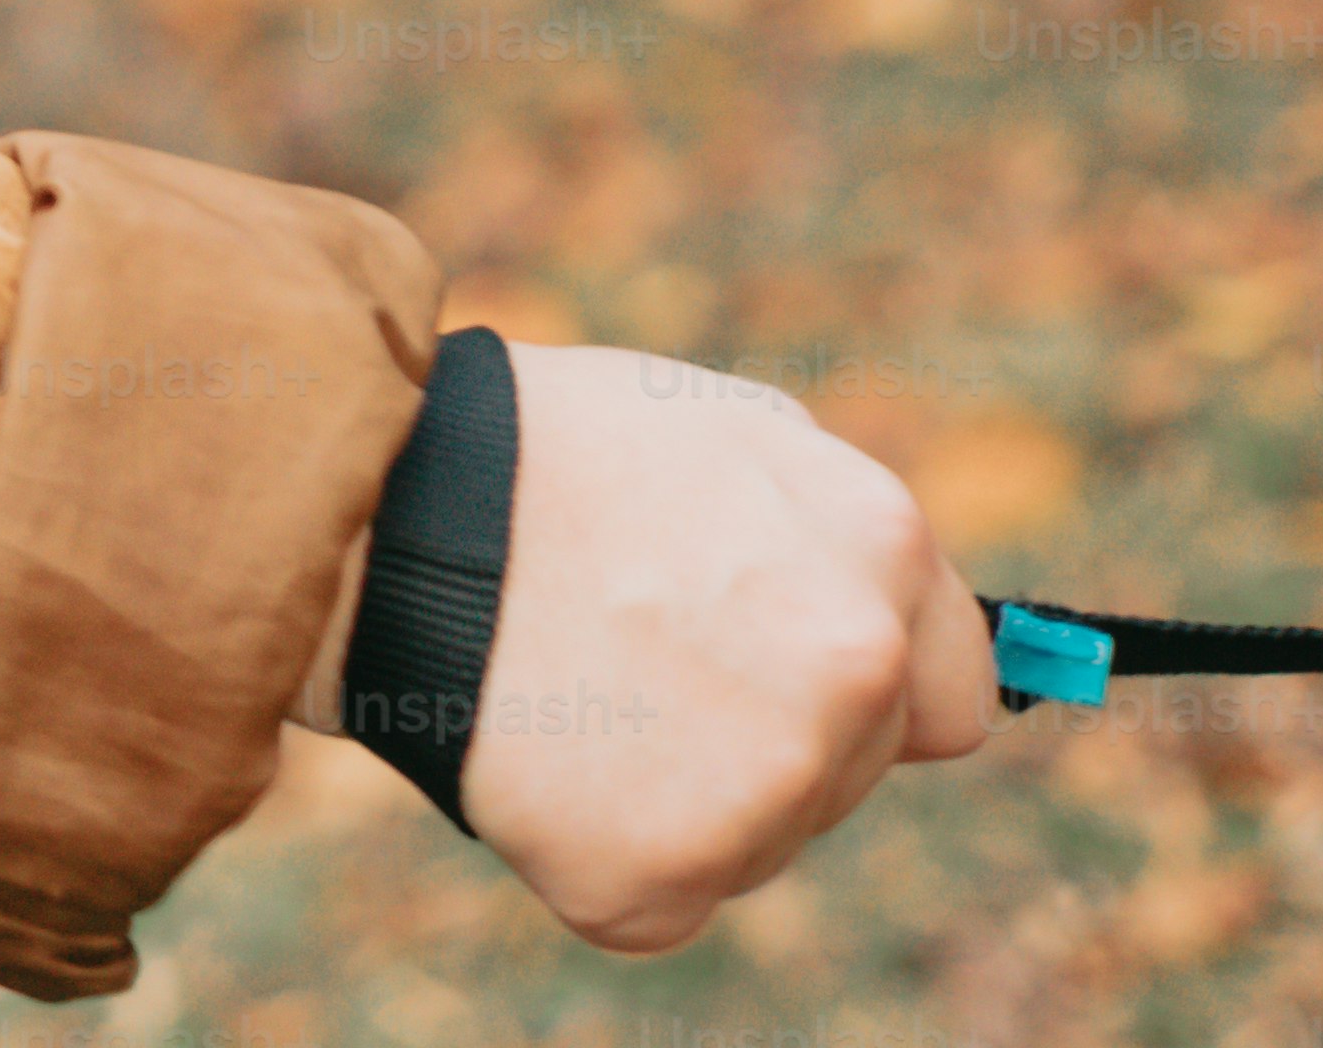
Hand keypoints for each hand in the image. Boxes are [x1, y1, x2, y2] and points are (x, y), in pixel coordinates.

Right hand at [438, 341, 1003, 948]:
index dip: (866, 691)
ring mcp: (767, 788)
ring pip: (759, 839)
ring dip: (682, 792)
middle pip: (847, 773)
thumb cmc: (533, 449)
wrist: (369, 508)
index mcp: (879, 550)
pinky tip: (535, 761)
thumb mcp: (717, 426)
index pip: (953, 699)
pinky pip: (658, 896)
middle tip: (624, 657)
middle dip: (761, 732)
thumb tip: (895, 621)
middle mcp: (853, 674)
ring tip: (566, 690)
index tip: (773, 672)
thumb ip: (833, 530)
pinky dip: (599, 851)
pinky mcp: (661, 877)